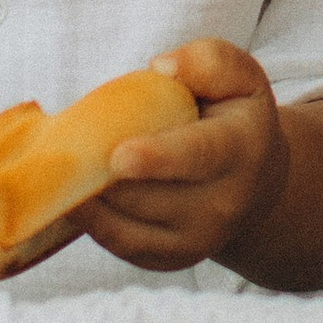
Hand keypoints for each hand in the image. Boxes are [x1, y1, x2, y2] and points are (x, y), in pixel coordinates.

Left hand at [76, 38, 288, 273]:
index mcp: (242, 149)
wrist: (256, 182)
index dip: (158, 158)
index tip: (118, 156)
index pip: (199, 156)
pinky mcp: (171, 260)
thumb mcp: (238, 77)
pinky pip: (119, 245)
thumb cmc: (234, 116)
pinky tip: (75, 193)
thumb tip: (162, 68)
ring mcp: (198, 240)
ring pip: (127, 225)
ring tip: (66, 168)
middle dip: (102, 175)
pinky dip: (91, 221)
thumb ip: (208, 61)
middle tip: (68, 149)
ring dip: (89, 198)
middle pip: (149, 196)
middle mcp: (224, 204)